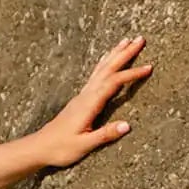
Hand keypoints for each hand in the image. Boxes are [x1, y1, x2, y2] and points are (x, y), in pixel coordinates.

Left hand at [35, 36, 152, 168]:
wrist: (40, 147)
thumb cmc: (60, 148)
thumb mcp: (84, 145)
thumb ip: (105, 135)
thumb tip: (127, 125)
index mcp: (89, 105)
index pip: (113, 83)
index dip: (131, 74)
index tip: (149, 67)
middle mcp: (85, 96)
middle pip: (107, 69)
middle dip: (124, 54)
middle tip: (140, 39)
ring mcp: (81, 96)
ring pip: (101, 69)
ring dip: (114, 54)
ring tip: (126, 41)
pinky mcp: (80, 99)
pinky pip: (94, 76)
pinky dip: (103, 64)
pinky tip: (106, 59)